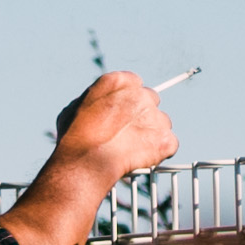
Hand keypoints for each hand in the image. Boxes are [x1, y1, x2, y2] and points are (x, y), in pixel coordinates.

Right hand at [52, 70, 179, 181]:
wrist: (86, 161)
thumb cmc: (75, 137)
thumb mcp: (76, 106)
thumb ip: (97, 101)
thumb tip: (101, 106)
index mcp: (120, 82)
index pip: (134, 84)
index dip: (128, 101)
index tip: (122, 114)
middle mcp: (142, 94)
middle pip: (151, 101)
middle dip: (142, 116)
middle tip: (128, 133)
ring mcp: (156, 116)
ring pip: (161, 123)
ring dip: (151, 134)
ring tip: (131, 149)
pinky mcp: (166, 139)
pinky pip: (169, 144)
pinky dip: (160, 153)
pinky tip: (142, 158)